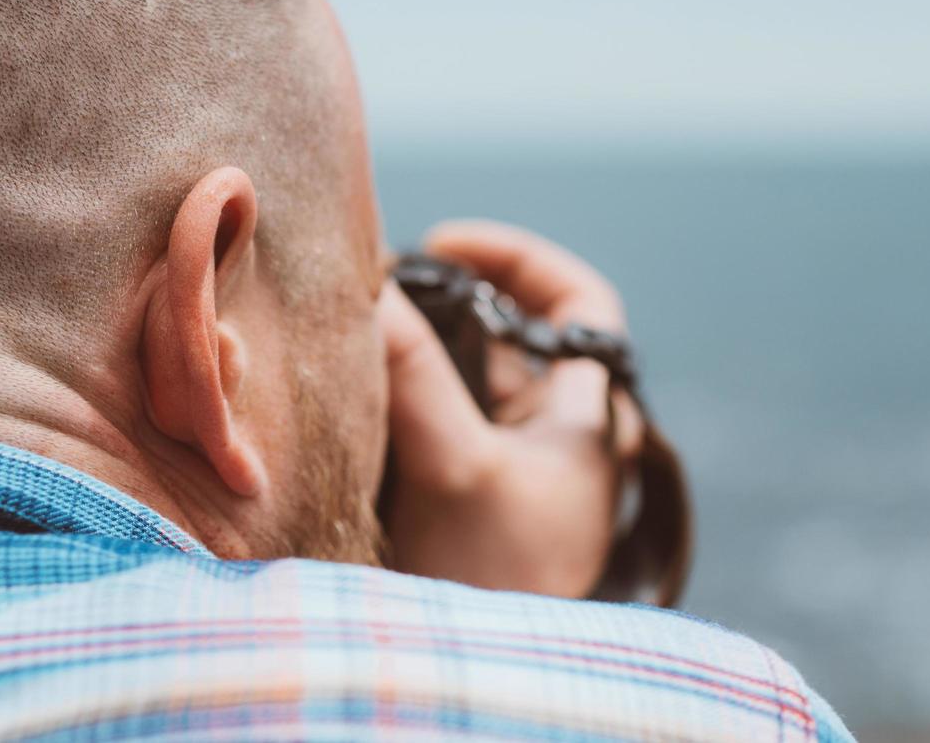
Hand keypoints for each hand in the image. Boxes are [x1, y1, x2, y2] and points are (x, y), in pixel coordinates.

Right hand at [379, 220, 643, 597]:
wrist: (485, 684)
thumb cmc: (503, 581)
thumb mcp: (461, 467)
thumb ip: (417, 376)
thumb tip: (376, 290)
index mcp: (585, 415)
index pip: (579, 305)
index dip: (522, 261)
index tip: (448, 244)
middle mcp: (550, 430)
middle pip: (502, 334)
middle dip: (440, 302)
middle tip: (375, 285)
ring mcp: (503, 461)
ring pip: (456, 376)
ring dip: (408, 349)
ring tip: (350, 327)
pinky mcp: (458, 490)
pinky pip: (426, 419)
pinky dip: (391, 394)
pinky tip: (343, 385)